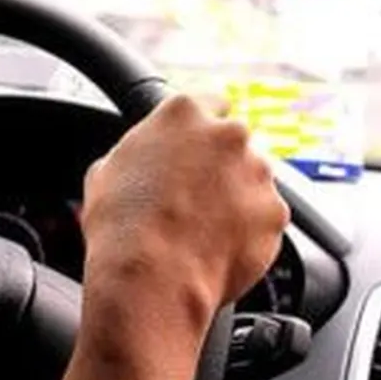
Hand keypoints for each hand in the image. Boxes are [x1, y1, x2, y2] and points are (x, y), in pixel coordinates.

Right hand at [50, 93, 288, 379]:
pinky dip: (249, 230)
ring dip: (236, 197)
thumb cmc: (121, 225)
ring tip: (203, 229)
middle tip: (193, 195)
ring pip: (252, 180)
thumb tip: (139, 163)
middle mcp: (228, 134)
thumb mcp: (106, 172)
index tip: (196, 144)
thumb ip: (137, 152)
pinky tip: (218, 247)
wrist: (151, 277)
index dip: (200, 127)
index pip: (208, 102)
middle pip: (234, 142)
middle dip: (220, 165)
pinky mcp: (275, 213)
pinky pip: (264, 218)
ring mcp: (257, 173)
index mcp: (183, 113)